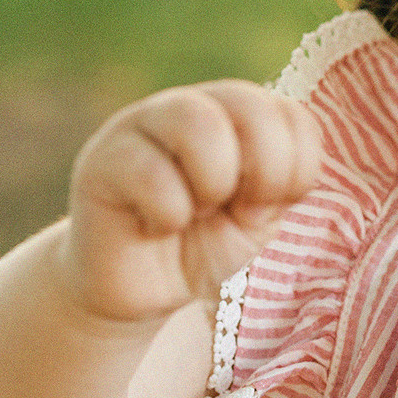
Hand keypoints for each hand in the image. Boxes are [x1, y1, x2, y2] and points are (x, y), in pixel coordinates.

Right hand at [58, 81, 323, 323]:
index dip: (295, 168)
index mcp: (234, 114)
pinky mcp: (101, 161)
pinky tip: (155, 228)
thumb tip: (291, 159)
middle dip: (261, 172)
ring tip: (195, 213)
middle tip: (238, 212)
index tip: (266, 207)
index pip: (288, 112)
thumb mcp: (258, 218)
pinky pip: (151, 174)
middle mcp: (187, 107)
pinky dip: (169, 215)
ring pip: (197, 122)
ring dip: (214, 183)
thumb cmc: (203, 248)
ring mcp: (140, 126)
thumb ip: (282, 180)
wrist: (142, 295)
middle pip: (247, 102)